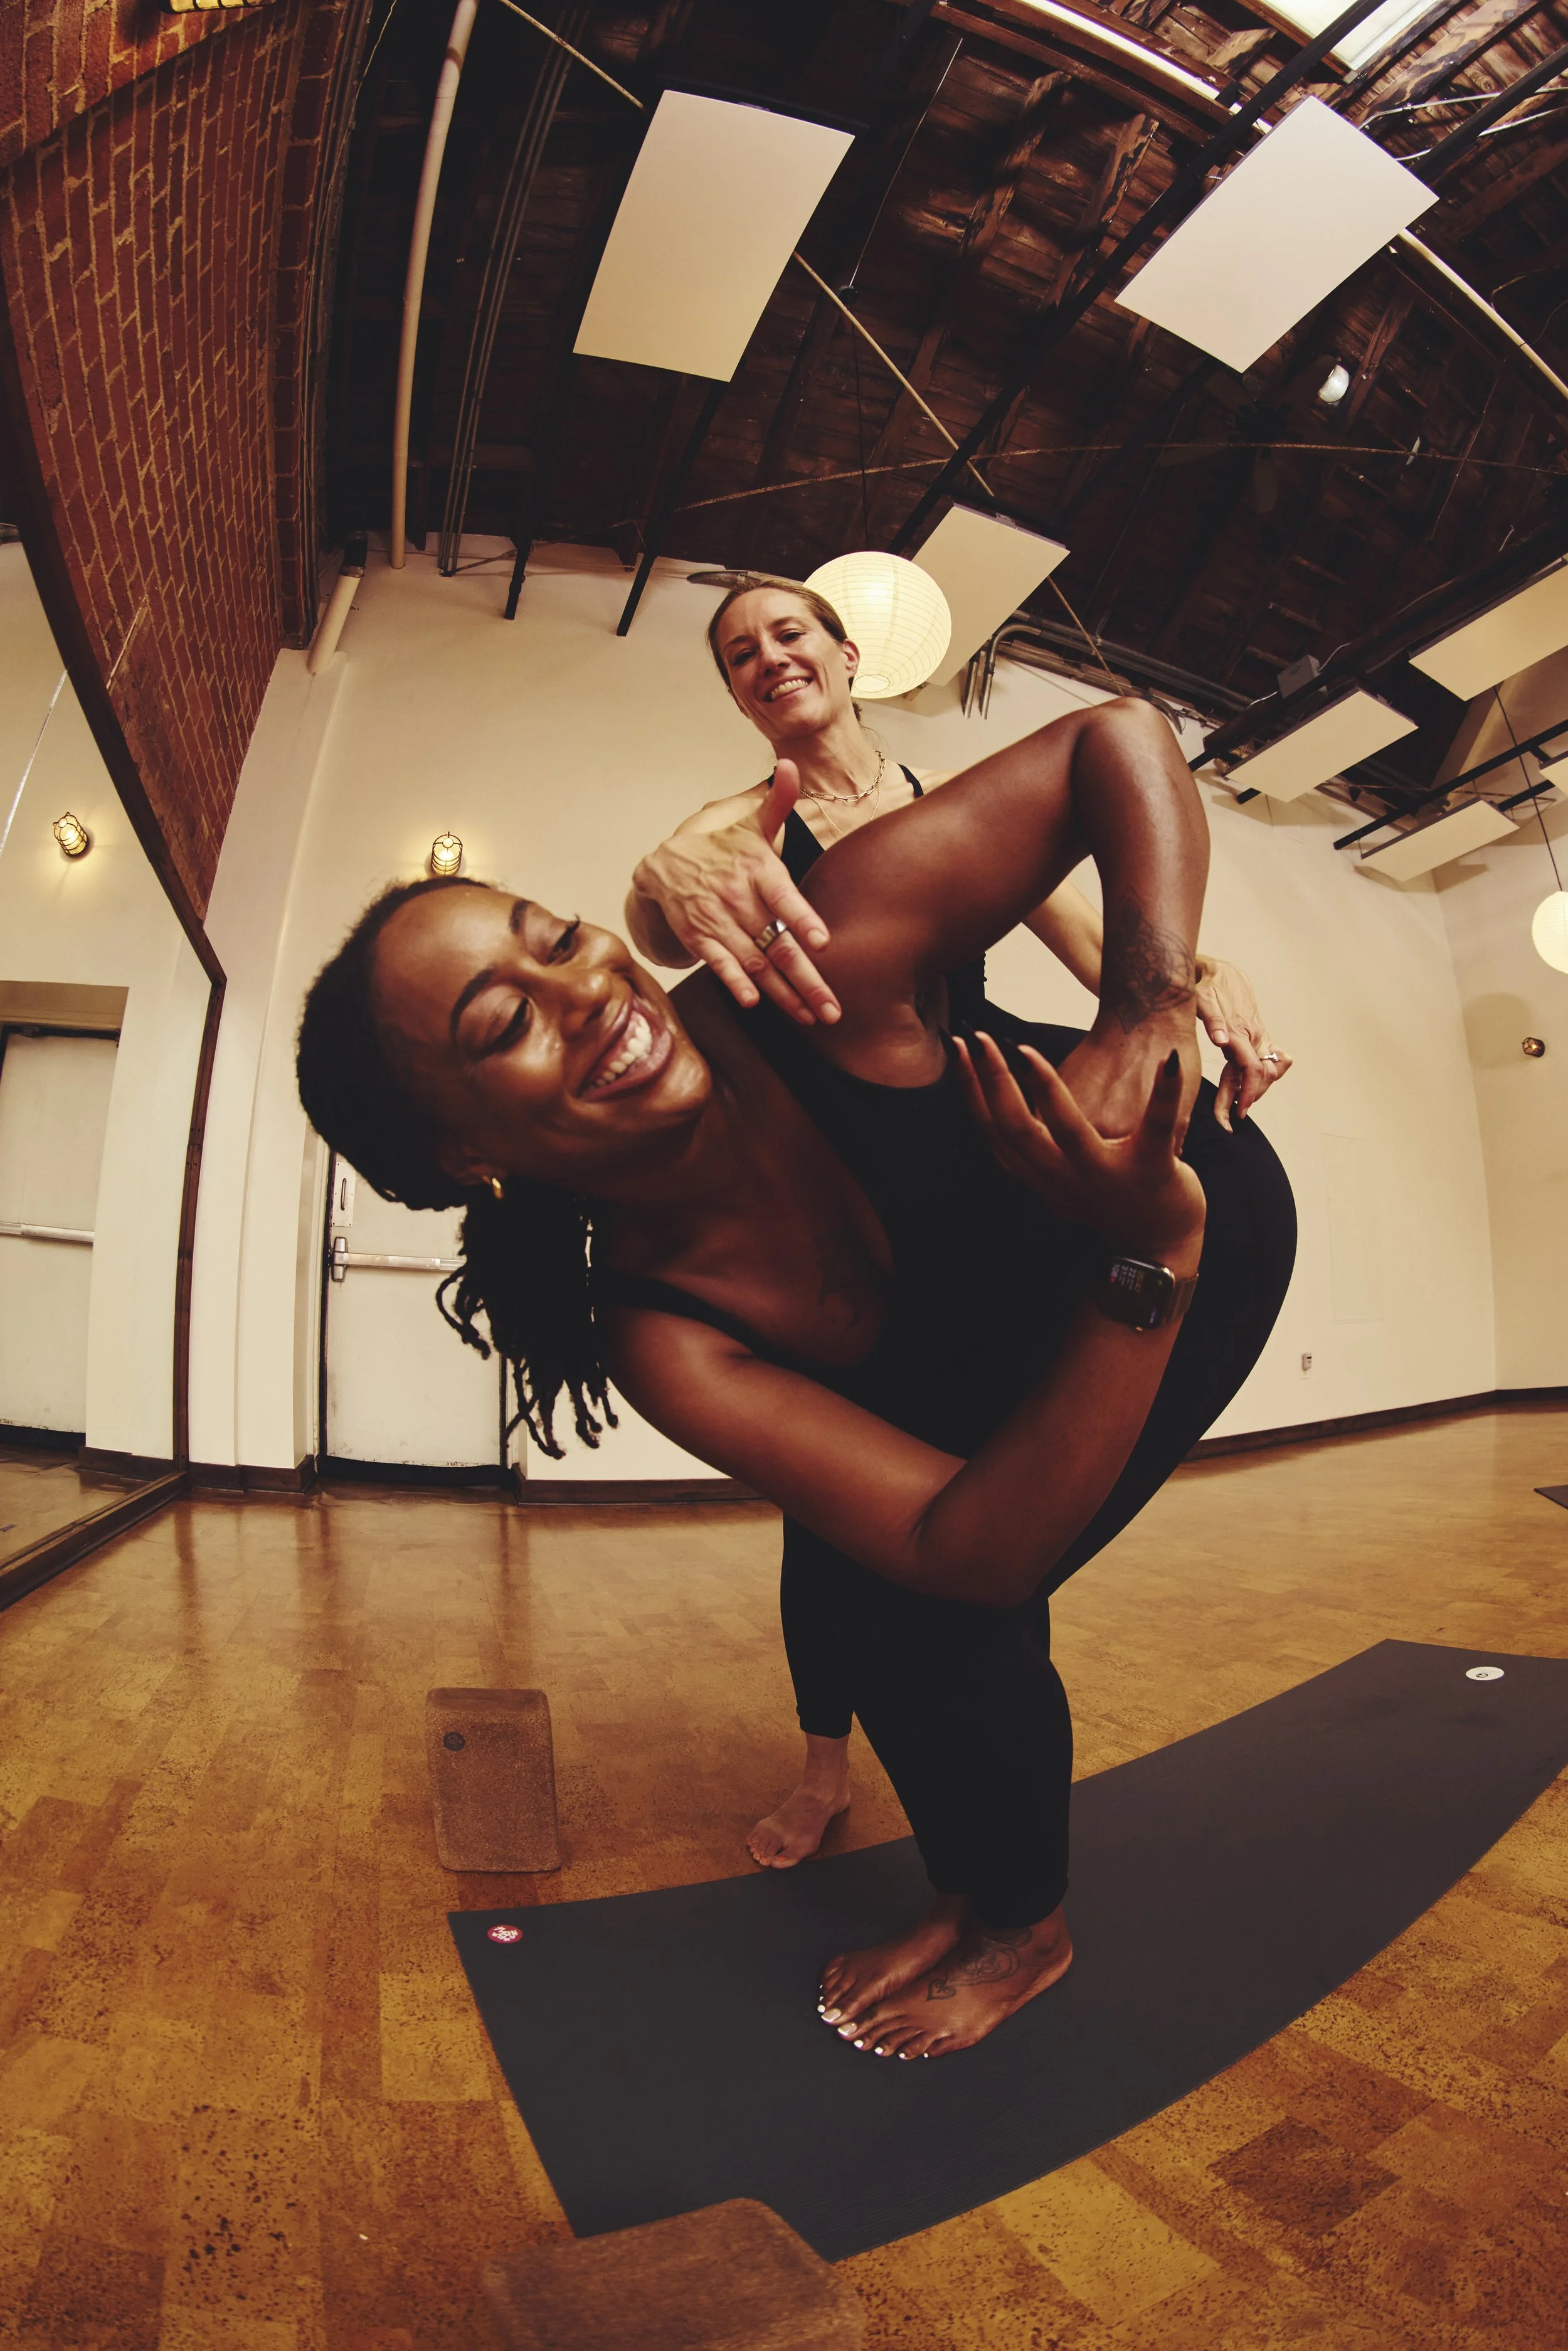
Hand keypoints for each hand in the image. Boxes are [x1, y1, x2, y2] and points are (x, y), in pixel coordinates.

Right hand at [628, 761, 839, 1025]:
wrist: (666, 862)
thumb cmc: (724, 847)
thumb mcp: (750, 825)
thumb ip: (777, 802)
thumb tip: (790, 765)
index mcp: (757, 869)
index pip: (782, 896)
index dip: (801, 918)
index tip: (821, 942)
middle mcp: (738, 898)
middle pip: (777, 943)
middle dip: (807, 979)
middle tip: (833, 1009)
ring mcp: (718, 921)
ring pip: (756, 963)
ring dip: (784, 993)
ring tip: (811, 1016)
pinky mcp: (700, 939)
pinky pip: (720, 964)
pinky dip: (734, 983)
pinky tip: (754, 1003)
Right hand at [955, 1032, 1205, 1263]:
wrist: (1162, 1246)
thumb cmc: (1113, 1201)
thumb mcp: (1064, 1182)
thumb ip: (1038, 1153)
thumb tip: (1006, 1110)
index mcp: (1042, 1178)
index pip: (994, 1131)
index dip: (971, 1089)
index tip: (957, 1048)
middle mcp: (1066, 1181)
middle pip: (1016, 1130)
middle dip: (992, 1080)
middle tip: (975, 1037)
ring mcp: (1107, 1178)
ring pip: (1068, 1132)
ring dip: (1044, 1089)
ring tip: (1025, 1049)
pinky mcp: (1152, 1172)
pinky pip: (1157, 1127)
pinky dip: (1164, 1093)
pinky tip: (1168, 1060)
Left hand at [1196, 957, 1289, 1128]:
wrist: (1222, 971)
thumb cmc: (1207, 987)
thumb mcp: (1202, 999)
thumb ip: (1212, 1020)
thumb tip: (1221, 1042)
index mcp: (1241, 1031)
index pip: (1252, 1069)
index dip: (1246, 1094)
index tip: (1236, 1114)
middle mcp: (1255, 1035)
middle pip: (1261, 1076)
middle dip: (1247, 1099)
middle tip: (1228, 1119)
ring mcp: (1260, 1036)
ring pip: (1268, 1071)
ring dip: (1254, 1090)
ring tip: (1233, 1106)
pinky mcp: (1259, 1037)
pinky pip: (1269, 1062)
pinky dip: (1261, 1078)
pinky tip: (1246, 1089)